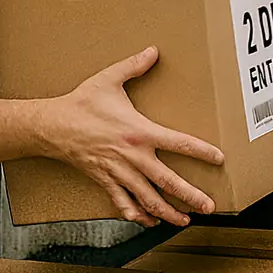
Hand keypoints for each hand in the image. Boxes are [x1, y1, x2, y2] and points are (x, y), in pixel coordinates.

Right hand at [36, 46, 221, 226]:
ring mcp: (118, 172)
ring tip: (185, 221)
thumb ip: (134, 66)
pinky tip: (149, 221)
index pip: (178, 142)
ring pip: (148, 198)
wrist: (52, 126)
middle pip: (167, 181)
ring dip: (168, 212)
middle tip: (209, 206)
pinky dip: (137, 215)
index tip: (219, 158)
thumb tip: (154, 51)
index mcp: (139, 131)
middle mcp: (132, 156)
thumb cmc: (81, 103)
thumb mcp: (109, 79)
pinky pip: (123, 203)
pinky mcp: (105, 181)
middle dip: (190, 195)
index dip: (201, 151)